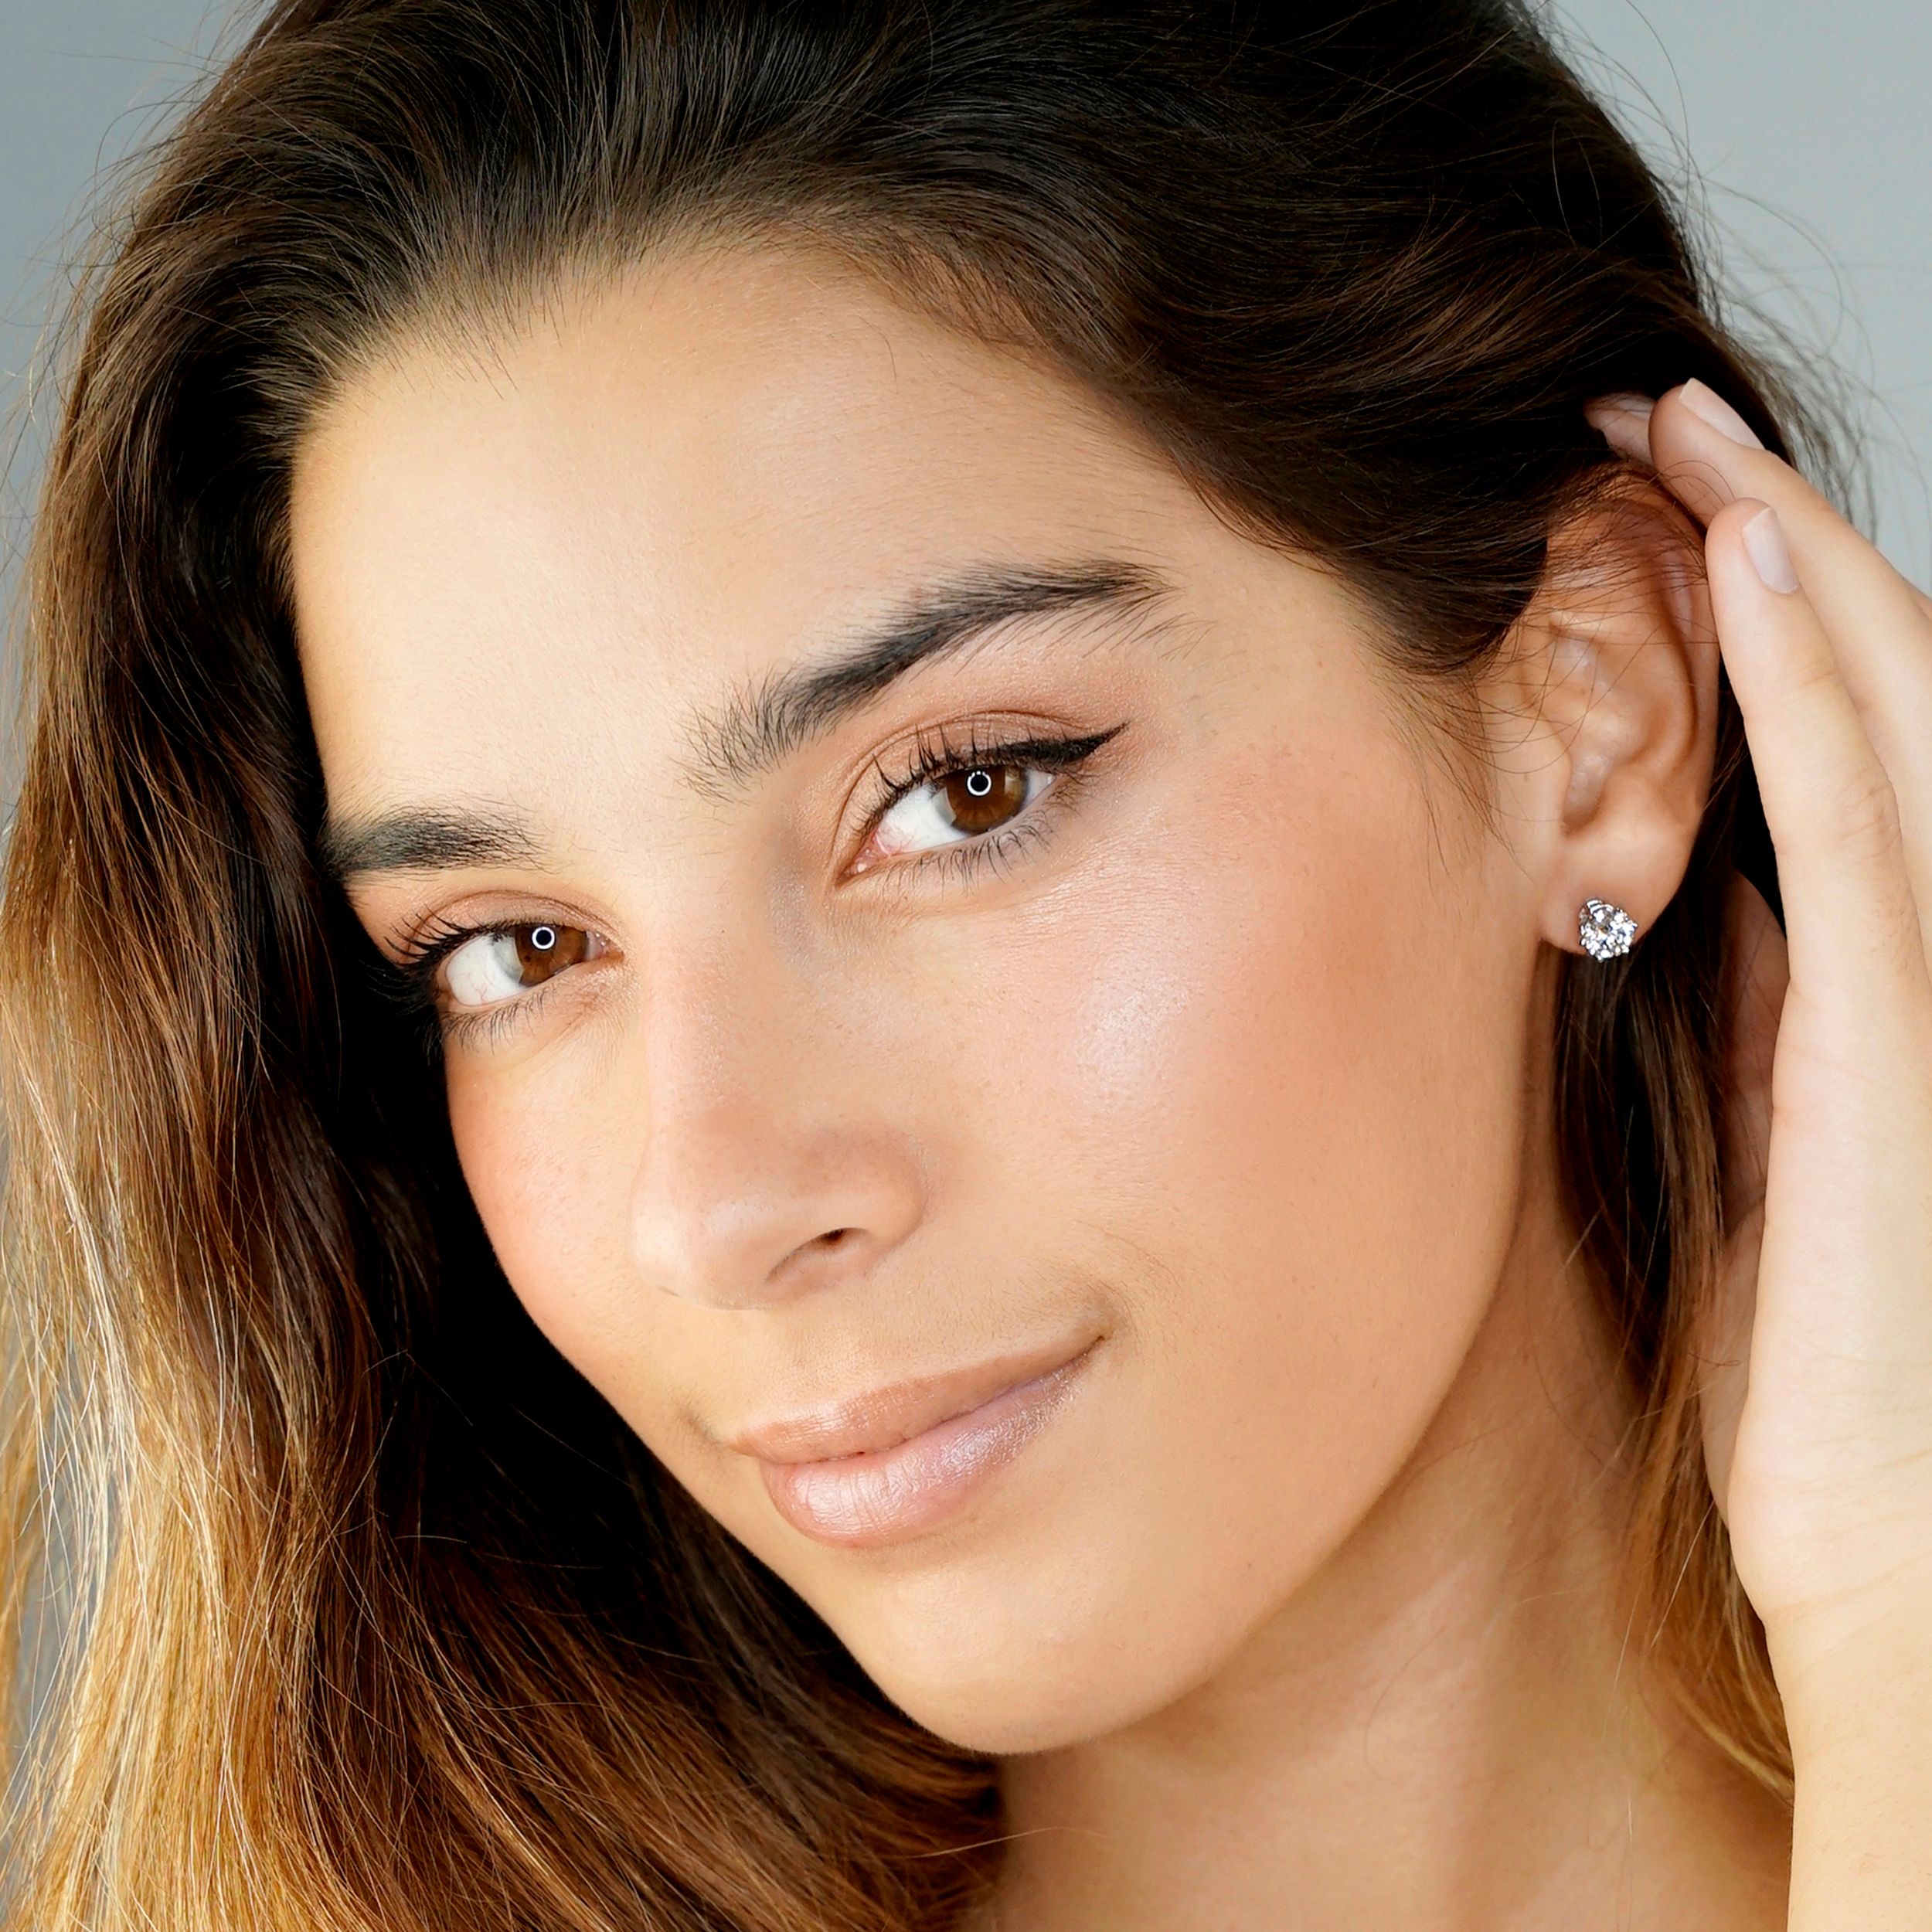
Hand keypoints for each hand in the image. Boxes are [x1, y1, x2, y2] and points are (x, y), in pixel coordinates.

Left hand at [1586, 381, 1931, 1740]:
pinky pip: (1854, 816)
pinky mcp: (1901, 1035)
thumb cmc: (1824, 1381)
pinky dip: (1811, 681)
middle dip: (1756, 540)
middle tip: (1641, 421)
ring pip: (1868, 713)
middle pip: (1852, 691)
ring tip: (1679, 435)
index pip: (1815, 748)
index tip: (1632, 517)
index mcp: (1870, 980)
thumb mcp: (1760, 1162)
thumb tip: (1688, 901)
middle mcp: (1920, 950)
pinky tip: (1745, 563)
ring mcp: (1927, 982)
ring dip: (1779, 558)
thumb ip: (1745, 1028)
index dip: (1744, 617)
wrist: (1896, 1554)